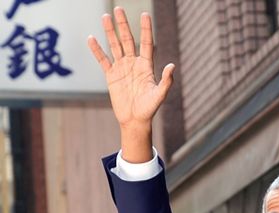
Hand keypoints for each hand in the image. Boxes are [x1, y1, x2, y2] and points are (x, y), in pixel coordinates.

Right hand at [88, 7, 173, 160]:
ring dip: (110, 32)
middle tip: (118, 9)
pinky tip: (91, 38)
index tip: (144, 14)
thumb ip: (166, 81)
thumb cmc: (149, 109)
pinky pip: (103, 60)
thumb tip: (172, 66)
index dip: (145, 29)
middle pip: (128, 40)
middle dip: (123, 25)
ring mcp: (121, 68)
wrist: (135, 120)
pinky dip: (97, 50)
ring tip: (105, 17)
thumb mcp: (159, 95)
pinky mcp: (111, 76)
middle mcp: (133, 64)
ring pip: (115, 46)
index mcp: (146, 66)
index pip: (146, 43)